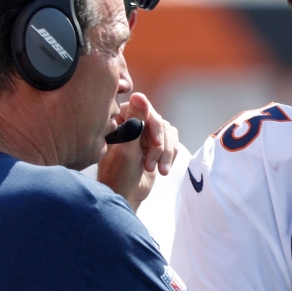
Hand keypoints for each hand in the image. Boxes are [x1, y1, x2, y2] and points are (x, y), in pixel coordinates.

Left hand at [98, 92, 178, 210]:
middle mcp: (134, 122)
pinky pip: (173, 142)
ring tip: (154, 170)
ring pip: (168, 132)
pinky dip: (170, 156)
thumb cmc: (118, 174)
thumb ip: (135, 121)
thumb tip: (139, 95)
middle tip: (150, 165)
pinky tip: (163, 170)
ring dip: (165, 153)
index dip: (153, 126)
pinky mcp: (156, 144)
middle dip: (158, 146)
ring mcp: (146, 133)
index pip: (144, 109)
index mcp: (120, 118)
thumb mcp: (127, 147)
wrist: (126, 195)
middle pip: (159, 121)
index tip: (156, 144)